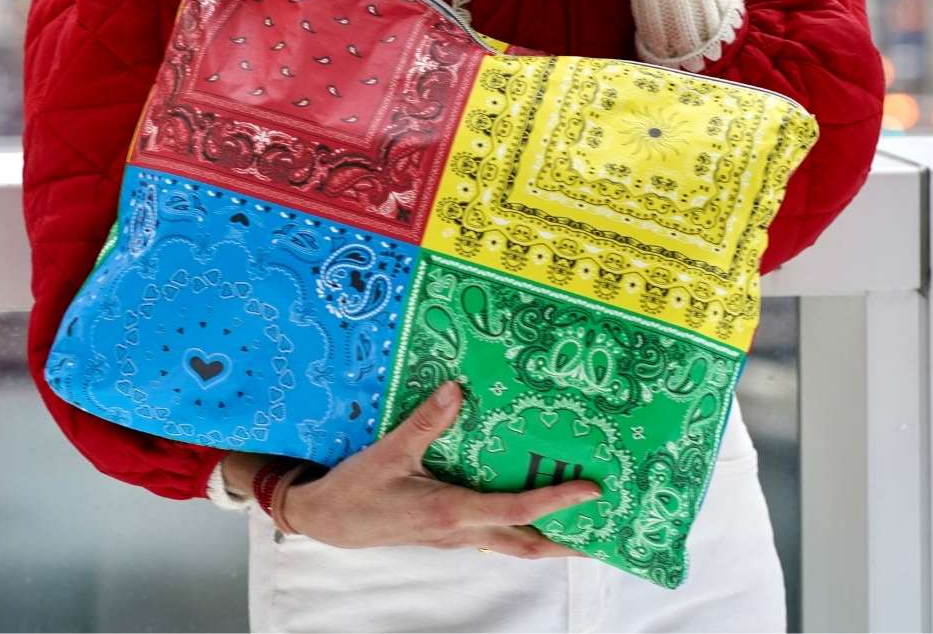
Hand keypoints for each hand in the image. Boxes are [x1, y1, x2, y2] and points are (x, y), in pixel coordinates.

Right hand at [283, 380, 600, 557]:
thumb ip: (425, 421)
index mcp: (451, 512)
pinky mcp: (446, 529)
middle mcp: (461, 530)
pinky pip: (493, 530)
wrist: (328, 520)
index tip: (590, 491)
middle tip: (604, 528)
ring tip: (577, 515)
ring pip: (511, 541)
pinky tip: (524, 497)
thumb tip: (459, 389)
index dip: (556, 501)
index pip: (516, 509)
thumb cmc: (357, 491)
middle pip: (526, 543)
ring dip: (546, 532)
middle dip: (567, 540)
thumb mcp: (389, 451)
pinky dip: (518, 521)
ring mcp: (455, 534)